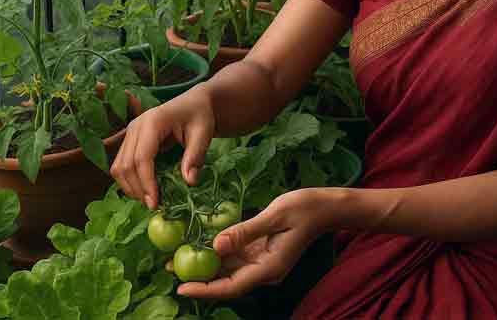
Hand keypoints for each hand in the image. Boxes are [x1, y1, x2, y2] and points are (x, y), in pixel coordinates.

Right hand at [110, 87, 215, 208]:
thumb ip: (195, 157)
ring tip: (149, 200)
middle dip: (137, 189)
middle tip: (154, 206)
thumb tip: (189, 182)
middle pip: (126, 164)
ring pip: (118, 166)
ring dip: (129, 187)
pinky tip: (143, 190)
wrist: (193, 103)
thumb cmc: (199, 117)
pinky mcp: (129, 139)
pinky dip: (128, 180)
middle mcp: (136, 126)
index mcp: (153, 122)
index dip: (146, 182)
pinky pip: (120, 163)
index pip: (142, 158)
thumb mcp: (203, 134)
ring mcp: (130, 132)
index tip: (155, 203)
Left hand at [178, 188, 331, 298]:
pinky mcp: (261, 252)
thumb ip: (245, 232)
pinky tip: (199, 245)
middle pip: (226, 282)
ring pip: (228, 270)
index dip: (205, 289)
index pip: (231, 286)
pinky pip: (235, 257)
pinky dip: (217, 253)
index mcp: (269, 268)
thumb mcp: (274, 215)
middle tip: (169, 270)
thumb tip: (215, 245)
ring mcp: (263, 262)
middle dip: (199, 279)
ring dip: (205, 266)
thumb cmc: (304, 208)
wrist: (326, 207)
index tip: (181, 287)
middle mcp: (264, 270)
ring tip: (176, 259)